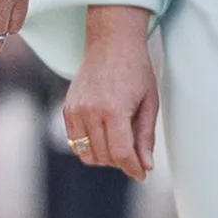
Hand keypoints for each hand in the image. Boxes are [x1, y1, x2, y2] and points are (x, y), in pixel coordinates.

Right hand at [62, 4, 159, 181]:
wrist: (111, 43)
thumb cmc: (136, 70)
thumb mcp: (149, 103)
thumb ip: (145, 137)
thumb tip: (146, 166)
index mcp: (114, 110)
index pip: (121, 153)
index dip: (134, 168)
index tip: (142, 174)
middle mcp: (90, 112)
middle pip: (105, 156)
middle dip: (122, 162)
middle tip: (135, 155)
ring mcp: (75, 110)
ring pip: (88, 154)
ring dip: (106, 157)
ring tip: (120, 144)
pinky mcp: (67, 109)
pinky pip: (76, 142)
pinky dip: (90, 147)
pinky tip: (105, 136)